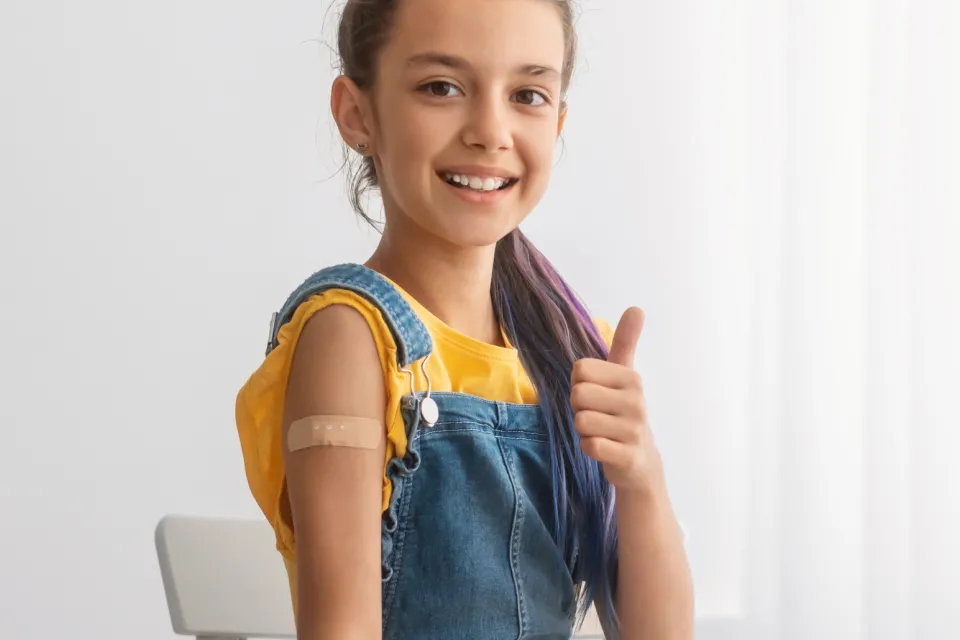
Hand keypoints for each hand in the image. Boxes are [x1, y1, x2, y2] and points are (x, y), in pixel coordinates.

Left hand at [571, 307, 662, 493]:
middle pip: (578, 393)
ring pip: (581, 420)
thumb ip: (626, 342)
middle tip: (596, 415)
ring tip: (601, 432)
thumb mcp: (624, 376)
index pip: (580, 369)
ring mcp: (634, 430)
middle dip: (579, 407)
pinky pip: (589, 445)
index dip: (579, 384)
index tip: (596, 395)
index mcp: (631, 378)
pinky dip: (588, 448)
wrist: (640, 461)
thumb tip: (636, 307)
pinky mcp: (628, 456)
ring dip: (583, 430)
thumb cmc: (622, 413)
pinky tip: (603, 448)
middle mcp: (636, 401)